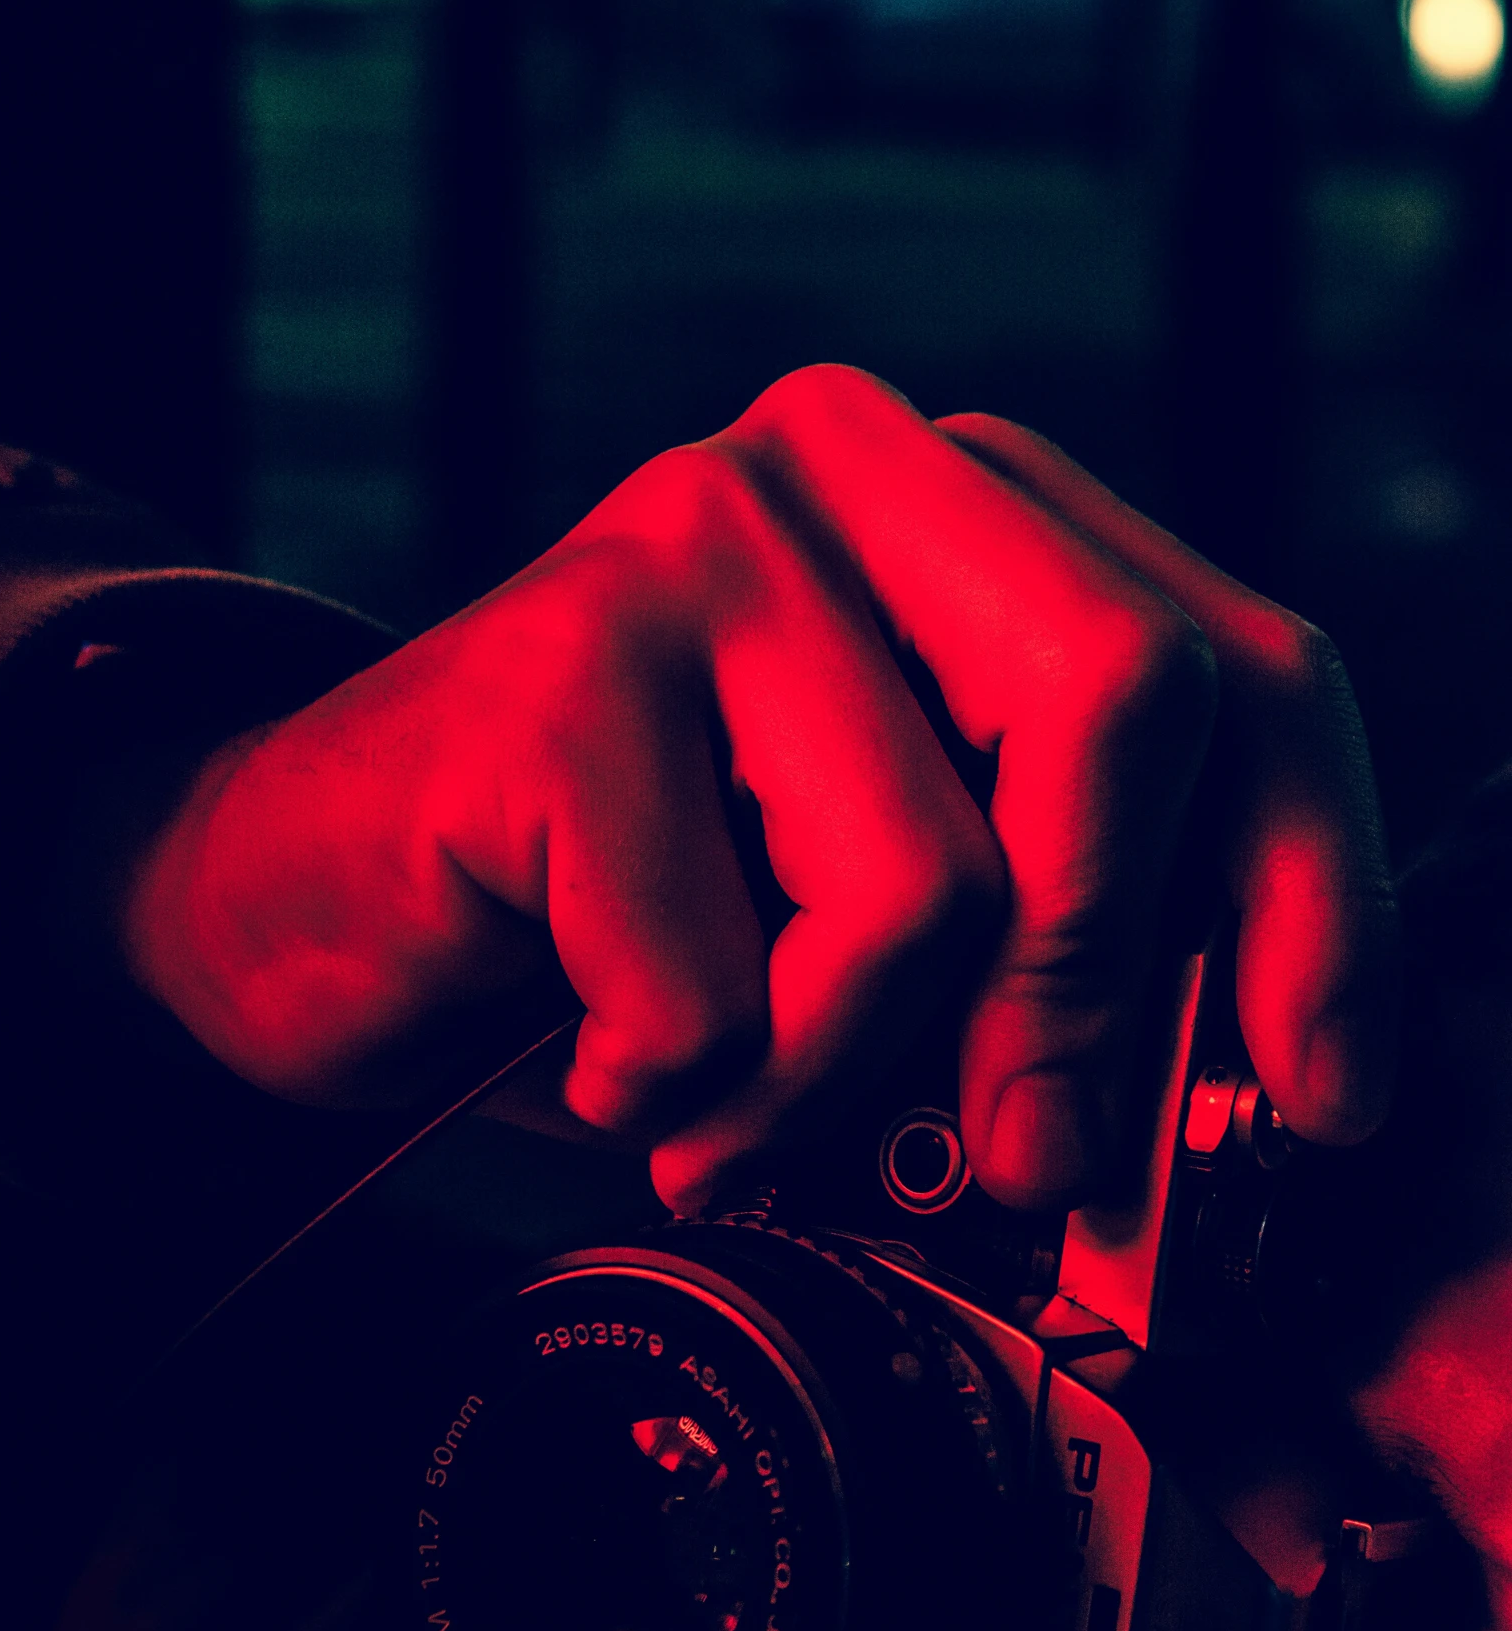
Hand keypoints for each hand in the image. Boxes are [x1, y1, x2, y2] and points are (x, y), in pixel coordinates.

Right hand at [122, 365, 1394, 1214]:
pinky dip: (676, 1090)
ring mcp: (697, 536)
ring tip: (729, 1104)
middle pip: (1129, 700)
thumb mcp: (887, 889)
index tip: (1314, 1103)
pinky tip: (607, 1063)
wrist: (316, 886)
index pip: (1245, 667)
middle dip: (1099, 986)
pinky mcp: (562, 655)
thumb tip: (1240, 1101)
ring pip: (926, 880)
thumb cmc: (635, 903)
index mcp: (972, 500)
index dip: (1314, 897)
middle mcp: (847, 467)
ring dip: (831, 1080)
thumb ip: (1057, 928)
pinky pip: (719, 973)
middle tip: (1027, 1164)